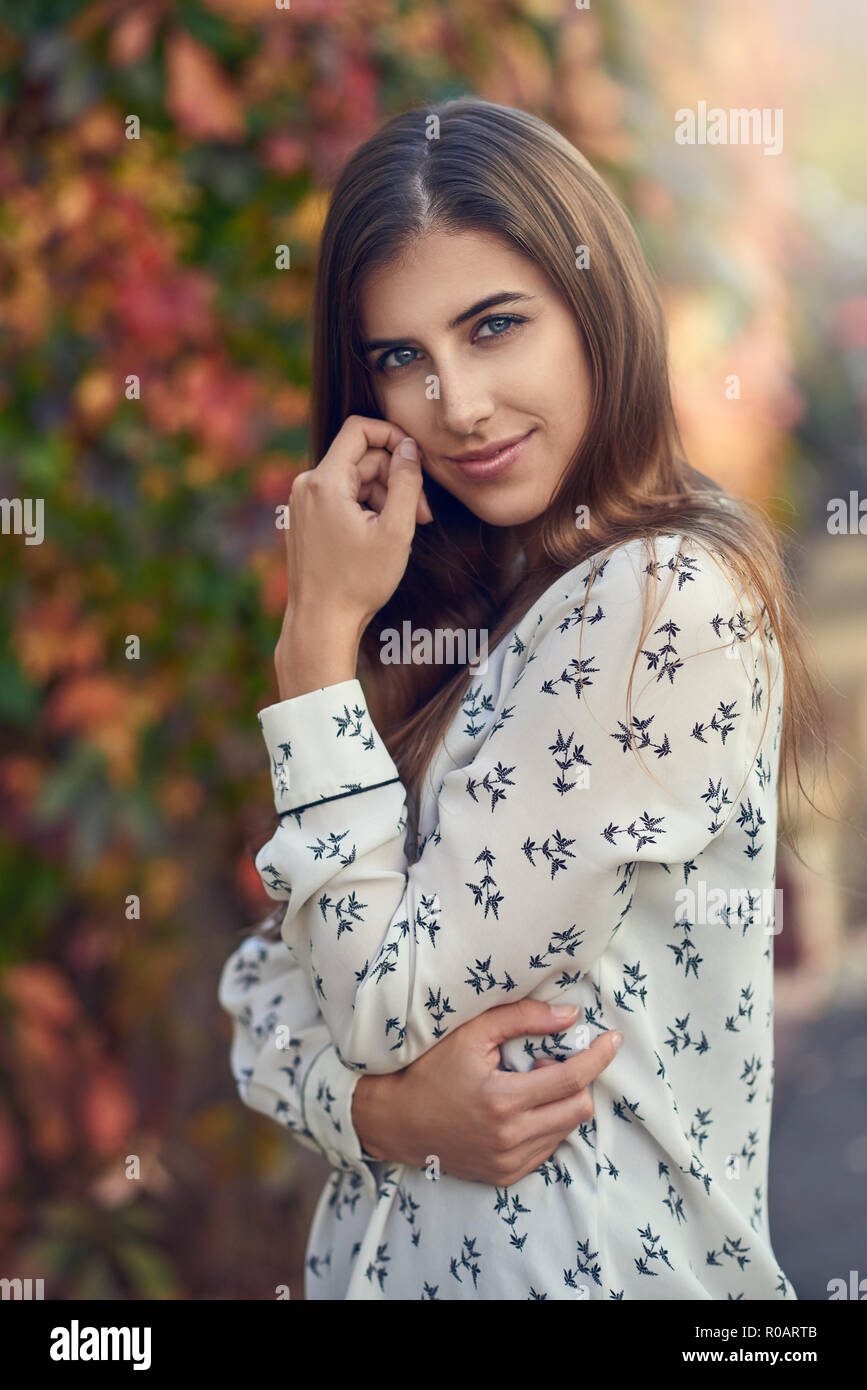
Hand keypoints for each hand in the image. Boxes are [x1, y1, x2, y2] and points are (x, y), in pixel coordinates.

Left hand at [282, 414, 432, 637]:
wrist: (321, 623)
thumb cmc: (358, 582)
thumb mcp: (395, 531)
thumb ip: (406, 483)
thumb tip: (410, 448)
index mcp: (325, 482)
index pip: (360, 429)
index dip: (393, 436)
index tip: (417, 460)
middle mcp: (307, 485)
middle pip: (361, 458)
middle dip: (396, 478)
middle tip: (423, 513)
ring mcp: (303, 503)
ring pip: (354, 480)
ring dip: (384, 496)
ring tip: (405, 530)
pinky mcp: (306, 519)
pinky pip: (342, 497)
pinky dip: (366, 508)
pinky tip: (382, 536)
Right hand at [351, 999, 622, 1184]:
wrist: (395, 1120)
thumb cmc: (431, 1069)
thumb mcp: (472, 1034)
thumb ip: (522, 1019)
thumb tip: (570, 1016)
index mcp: (503, 1100)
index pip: (571, 1078)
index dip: (598, 1056)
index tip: (613, 1040)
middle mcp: (509, 1137)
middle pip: (578, 1109)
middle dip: (579, 1081)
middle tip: (552, 1060)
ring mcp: (508, 1162)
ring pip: (565, 1130)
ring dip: (561, 1103)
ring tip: (530, 1084)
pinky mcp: (504, 1175)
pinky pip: (547, 1149)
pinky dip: (546, 1125)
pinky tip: (522, 1109)